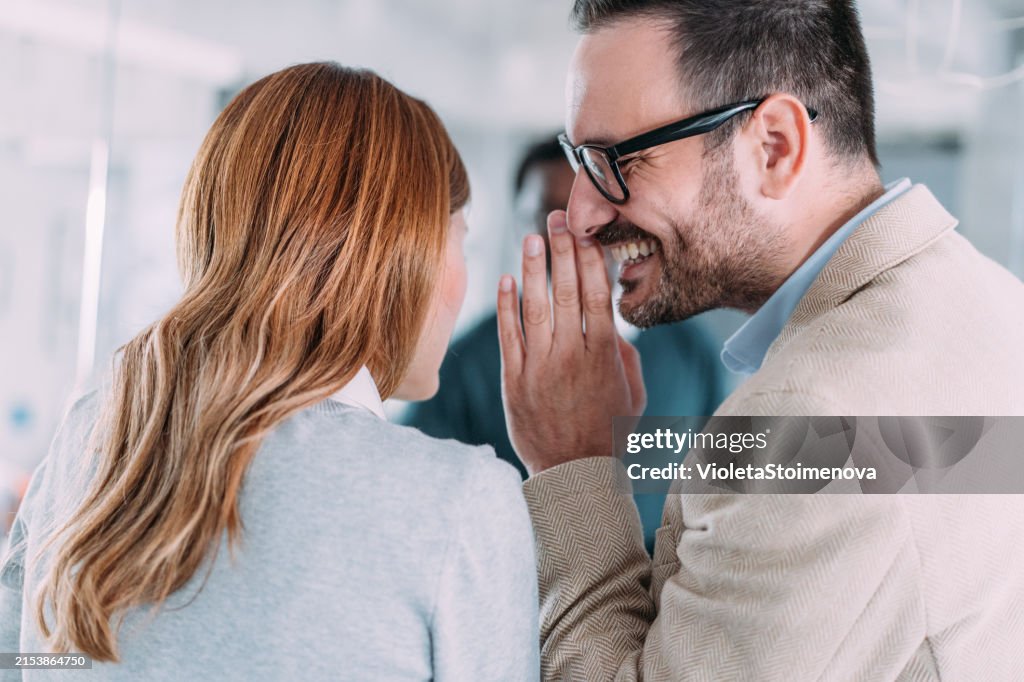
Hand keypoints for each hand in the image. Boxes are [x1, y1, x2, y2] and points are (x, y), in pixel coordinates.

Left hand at [497, 210, 645, 475]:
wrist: (573, 472)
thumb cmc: (608, 432)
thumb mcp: (633, 394)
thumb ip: (627, 357)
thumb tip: (616, 329)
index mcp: (604, 353)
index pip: (597, 293)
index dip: (589, 258)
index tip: (585, 232)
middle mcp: (572, 353)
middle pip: (567, 290)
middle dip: (562, 250)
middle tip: (556, 218)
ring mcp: (541, 365)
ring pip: (536, 306)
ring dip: (533, 268)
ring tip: (531, 237)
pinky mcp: (515, 379)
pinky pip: (509, 334)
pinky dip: (505, 305)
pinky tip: (505, 279)